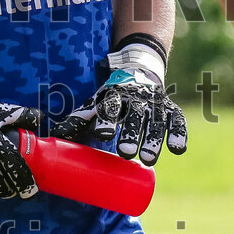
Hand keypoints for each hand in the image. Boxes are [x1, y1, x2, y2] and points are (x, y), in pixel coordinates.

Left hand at [51, 40, 186, 164]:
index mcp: (113, 96)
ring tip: (148, 160)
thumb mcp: (94, 104)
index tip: (103, 135)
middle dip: (130, 133)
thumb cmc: (110, 99)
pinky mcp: (170, 109)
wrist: (138, 72)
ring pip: (156, 121)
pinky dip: (179, 133)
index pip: (109, 107)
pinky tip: (177, 149)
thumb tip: (55, 136)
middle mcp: (135, 98)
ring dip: (153, 140)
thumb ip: (78, 120)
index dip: (106, 120)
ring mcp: (154, 103)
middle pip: (134, 115)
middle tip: (126, 153)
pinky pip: (177, 120)